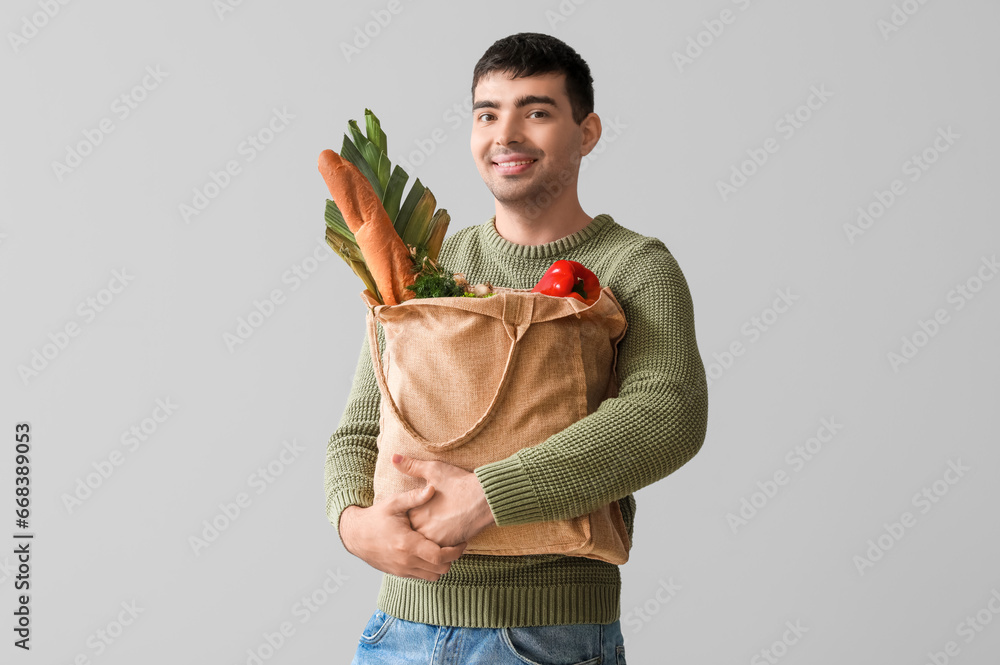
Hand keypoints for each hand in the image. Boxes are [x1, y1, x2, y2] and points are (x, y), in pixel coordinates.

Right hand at [339, 485, 466, 581]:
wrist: (355, 535)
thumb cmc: (375, 517)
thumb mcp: (394, 504)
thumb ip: (414, 497)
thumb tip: (433, 488)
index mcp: (407, 544)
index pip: (440, 556)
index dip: (456, 551)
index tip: (462, 541)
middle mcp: (406, 561)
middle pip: (440, 569)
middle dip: (452, 558)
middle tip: (456, 545)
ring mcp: (402, 570)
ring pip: (433, 576)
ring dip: (442, 565)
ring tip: (444, 549)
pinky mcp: (399, 573)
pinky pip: (422, 577)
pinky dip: (430, 569)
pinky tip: (431, 554)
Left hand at [392, 453, 496, 546]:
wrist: (485, 499)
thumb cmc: (459, 483)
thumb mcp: (433, 470)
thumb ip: (411, 466)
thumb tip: (394, 457)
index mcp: (415, 510)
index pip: (402, 518)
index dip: (408, 513)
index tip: (415, 509)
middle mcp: (422, 528)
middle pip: (411, 533)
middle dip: (415, 528)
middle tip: (426, 520)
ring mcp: (435, 539)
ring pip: (424, 543)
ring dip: (426, 537)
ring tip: (435, 528)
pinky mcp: (448, 546)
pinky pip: (437, 550)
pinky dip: (438, 544)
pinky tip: (444, 535)